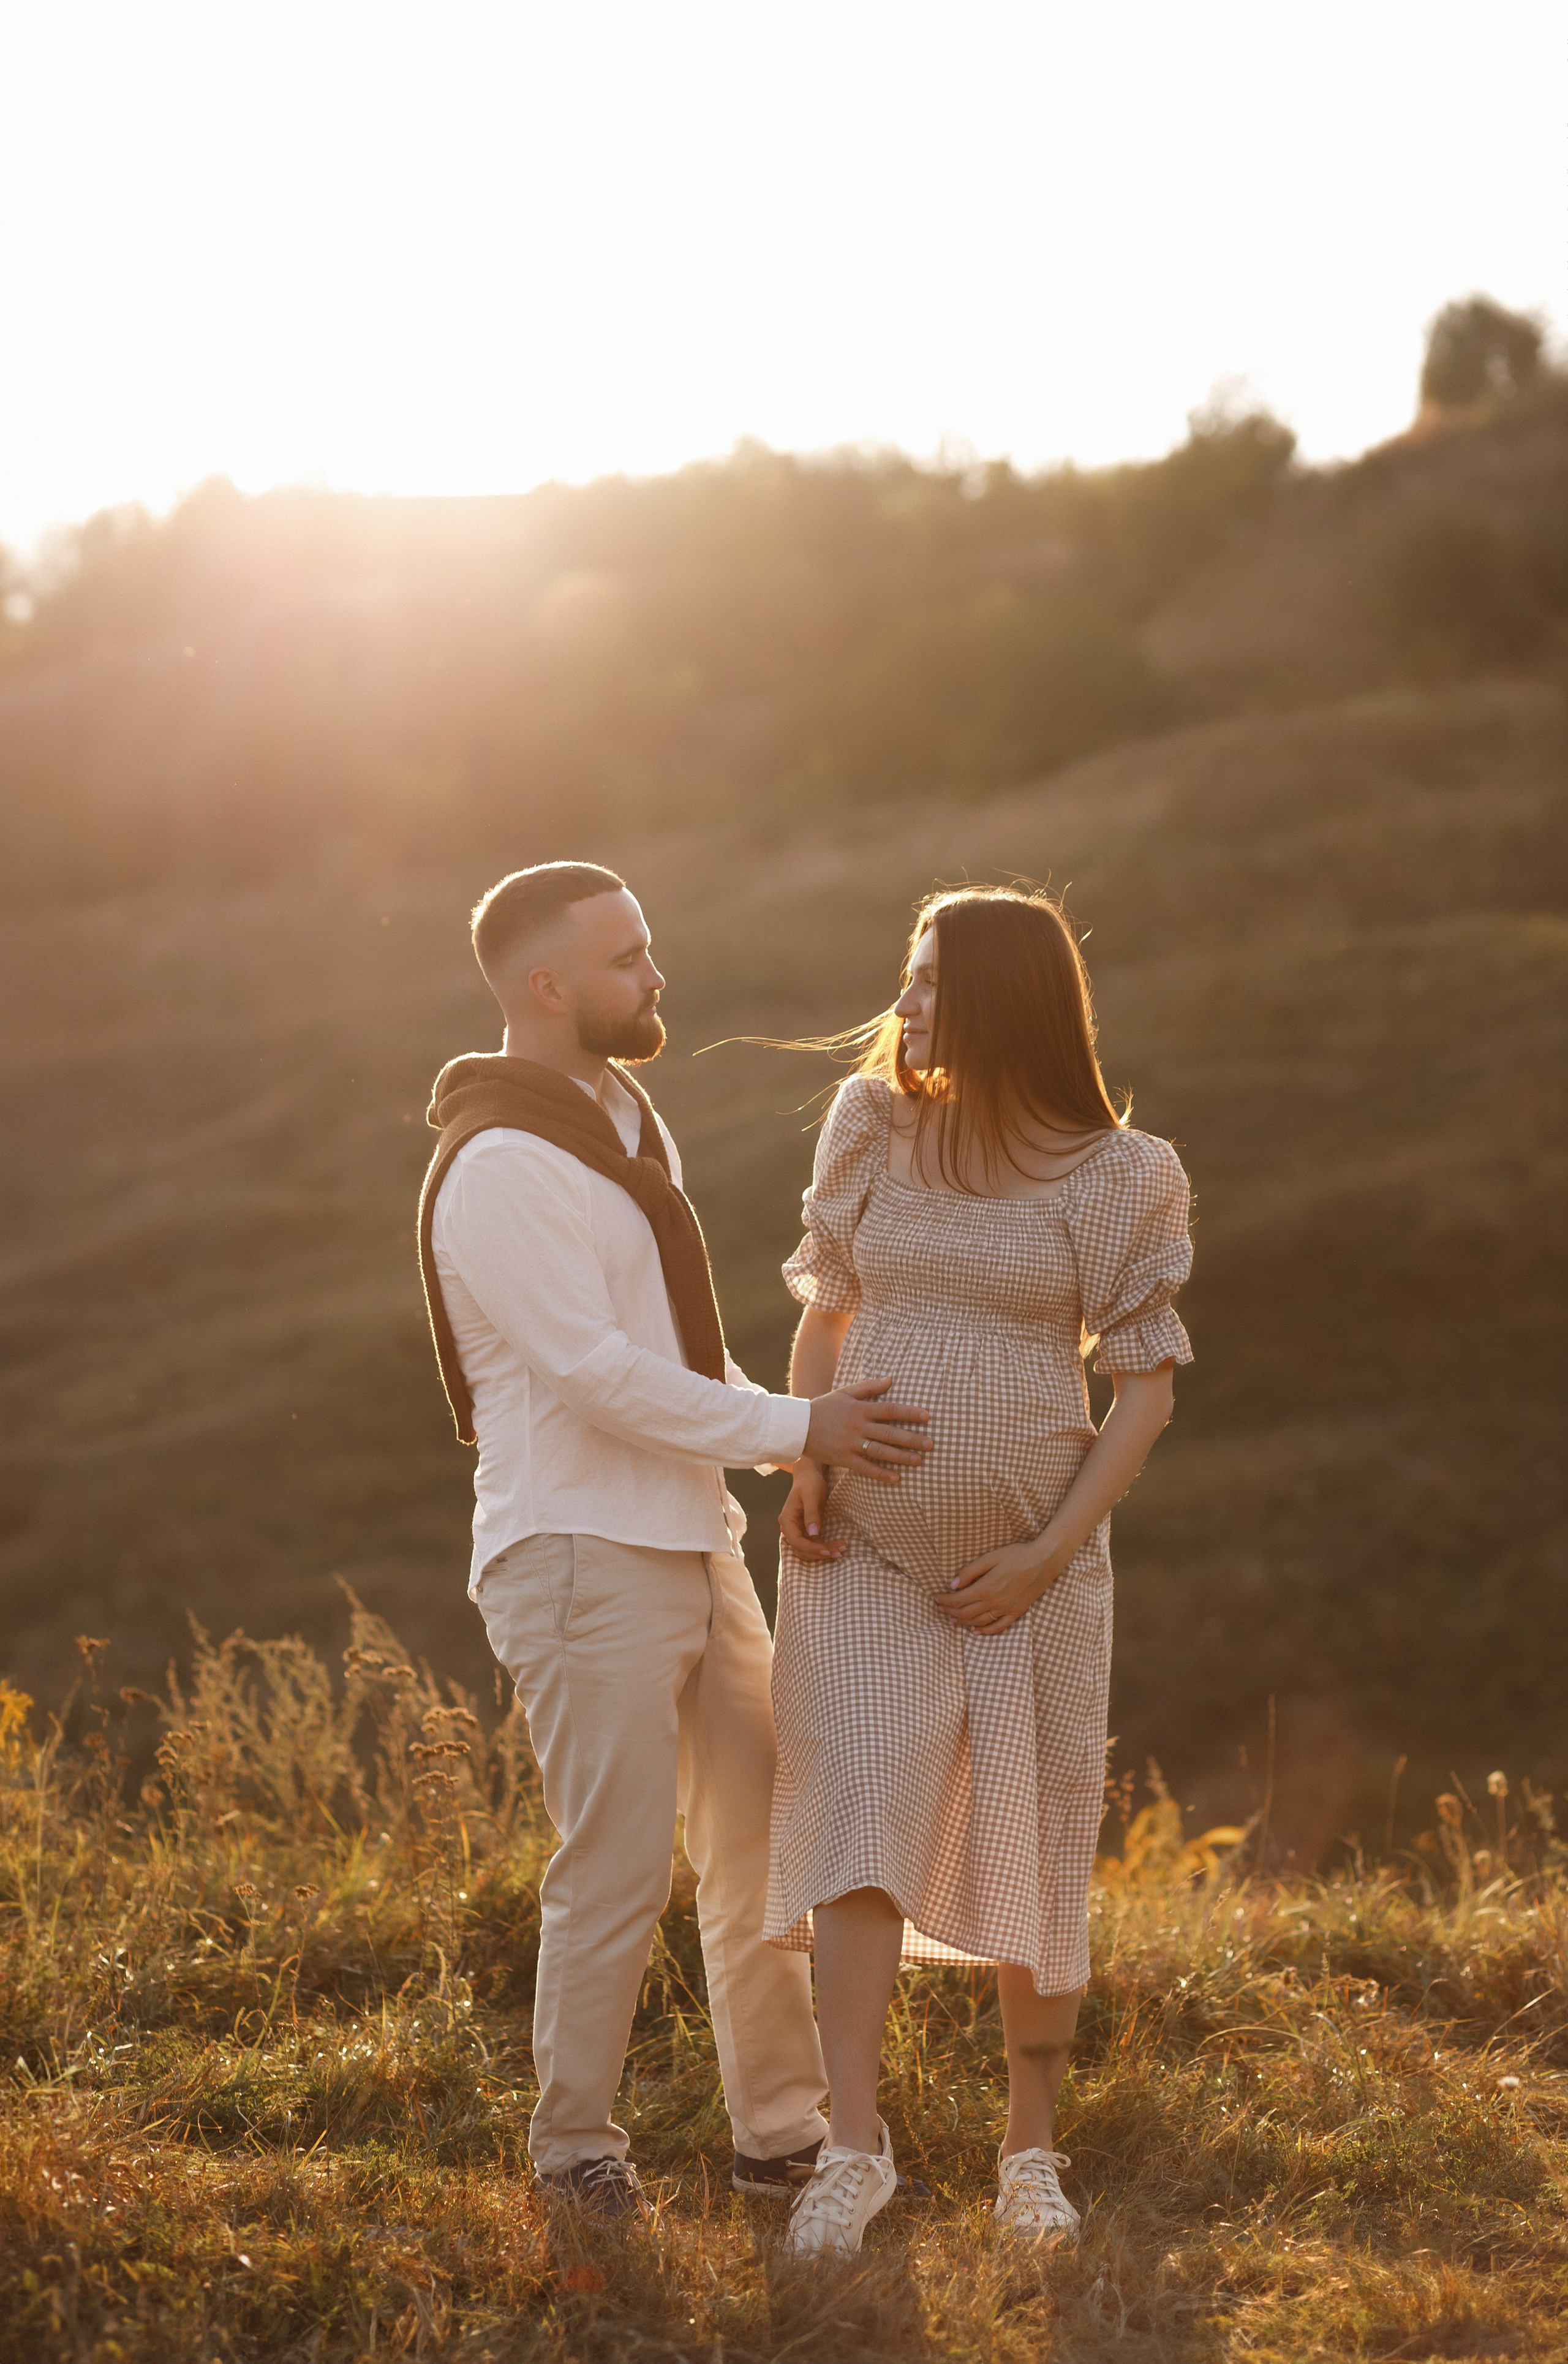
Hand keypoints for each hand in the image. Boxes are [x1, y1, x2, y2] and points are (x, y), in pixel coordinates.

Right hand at [779, 1460, 844, 1561]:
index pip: (796, 1541)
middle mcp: (789, 1527)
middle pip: (801, 1549)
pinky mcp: (804, 1530)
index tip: (828, 1551)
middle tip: (839, 1552)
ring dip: (823, 1553)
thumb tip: (813, 1533)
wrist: (809, 1476)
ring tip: (840, 1550)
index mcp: (787, 1519)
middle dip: (820, 1553)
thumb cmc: (810, 1483)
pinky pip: (812, 1544)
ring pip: (807, 1550)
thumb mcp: (812, 1495)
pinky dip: (823, 1547)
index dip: (811, 1549)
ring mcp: (796, 1530)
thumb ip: (811, 1514)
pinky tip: (836, 1546)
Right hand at [803, 1378, 932, 1482]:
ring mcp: (850, 1443)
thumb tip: (891, 1380)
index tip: (928, 1417)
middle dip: (912, 1438)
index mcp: (860, 1409)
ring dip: (901, 1456)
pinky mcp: (843, 1458)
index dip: (910, 1413)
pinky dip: (881, 1473)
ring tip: (919, 1461)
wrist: (797, 1426)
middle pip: (890, 1432)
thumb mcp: (845, 1392)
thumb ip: (869, 1387)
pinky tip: (896, 1478)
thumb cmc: (824, 1407)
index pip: (890, 1410)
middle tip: (931, 1444)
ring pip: (881, 1451)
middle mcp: (857, 1426)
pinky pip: (865, 1467)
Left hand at [934, 1537, 1065, 1634]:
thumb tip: (952, 1585)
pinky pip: (998, 1627)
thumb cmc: (1016, 1555)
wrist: (1043, 1561)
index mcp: (985, 1588)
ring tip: (951, 1619)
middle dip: (949, 1611)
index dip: (944, 1600)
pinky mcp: (1016, 1612)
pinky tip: (976, 1631)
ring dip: (962, 1622)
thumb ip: (969, 1571)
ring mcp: (1006, 1610)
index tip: (935, 1597)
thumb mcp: (990, 1557)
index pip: (957, 1600)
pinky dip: (985, 1631)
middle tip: (939, 1608)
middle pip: (965, 1613)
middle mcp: (994, 1603)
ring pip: (978, 1622)